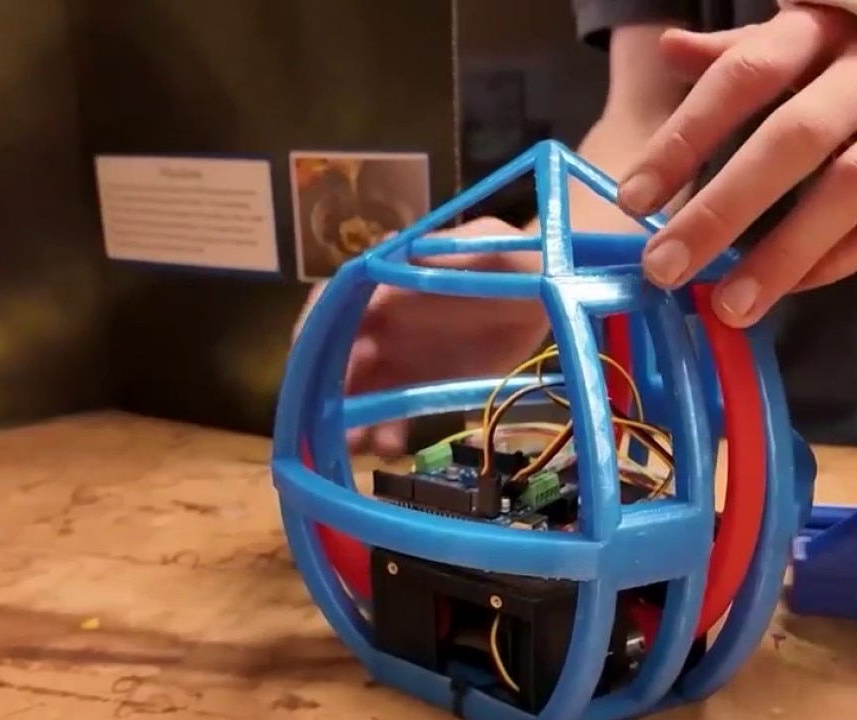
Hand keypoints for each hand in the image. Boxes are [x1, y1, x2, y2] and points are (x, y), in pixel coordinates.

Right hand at [293, 217, 548, 457]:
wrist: (551, 287)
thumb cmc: (511, 256)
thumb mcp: (483, 245)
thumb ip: (441, 256)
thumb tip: (392, 264)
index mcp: (388, 280)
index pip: (335, 302)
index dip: (314, 330)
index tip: (305, 361)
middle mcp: (383, 319)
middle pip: (340, 353)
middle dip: (328, 387)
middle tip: (328, 422)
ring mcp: (401, 354)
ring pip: (360, 388)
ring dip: (349, 416)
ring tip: (354, 445)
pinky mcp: (424, 382)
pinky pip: (396, 409)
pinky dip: (387, 428)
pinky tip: (391, 448)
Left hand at [620, 6, 856, 326]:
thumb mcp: (804, 37)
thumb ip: (739, 52)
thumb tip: (670, 48)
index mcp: (824, 29)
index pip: (744, 76)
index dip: (686, 136)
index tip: (632, 199)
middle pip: (794, 138)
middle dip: (724, 207)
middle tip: (664, 268)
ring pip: (853, 187)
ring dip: (786, 251)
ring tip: (729, 307)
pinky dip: (846, 258)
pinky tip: (795, 288)